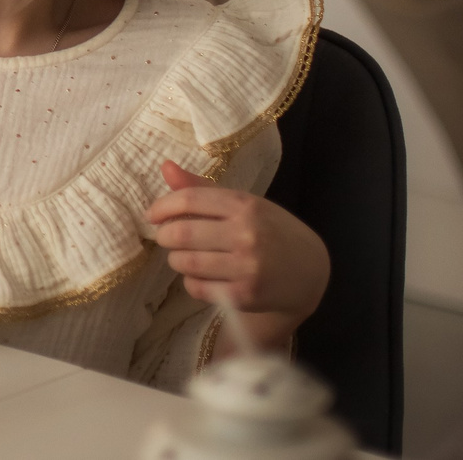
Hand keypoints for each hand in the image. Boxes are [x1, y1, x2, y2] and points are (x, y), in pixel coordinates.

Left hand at [143, 160, 329, 353]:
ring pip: (186, 262)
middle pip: (181, 233)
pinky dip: (190, 282)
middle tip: (165, 238)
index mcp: (244, 205)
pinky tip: (200, 276)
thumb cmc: (270, 230)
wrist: (309, 272)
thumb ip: (201, 188)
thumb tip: (165, 166)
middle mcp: (246, 234)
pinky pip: (198, 288)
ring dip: (176, 259)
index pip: (189, 200)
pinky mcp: (245, 296)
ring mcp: (246, 267)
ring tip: (182, 256)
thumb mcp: (243, 203)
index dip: (162, 207)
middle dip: (164, 236)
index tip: (152, 215)